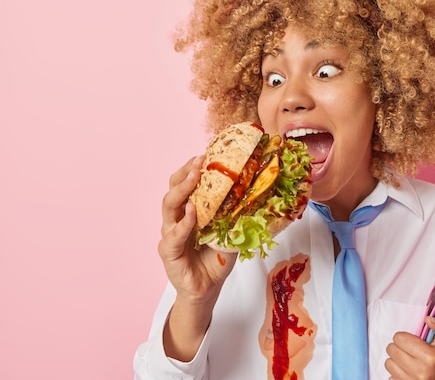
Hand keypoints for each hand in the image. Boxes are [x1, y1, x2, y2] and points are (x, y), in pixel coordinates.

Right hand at [158, 155, 237, 302]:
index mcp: (188, 211)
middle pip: (173, 189)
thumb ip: (236, 213)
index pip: (185, 184)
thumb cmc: (216, 258)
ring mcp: (169, 234)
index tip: (205, 154)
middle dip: (186, 173)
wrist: (208, 288)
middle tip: (200, 161)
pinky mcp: (169, 252)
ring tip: (195, 177)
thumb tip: (258, 192)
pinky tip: (191, 213)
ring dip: (183, 190)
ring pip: (169, 207)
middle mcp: (175, 219)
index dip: (192, 168)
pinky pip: (173, 236)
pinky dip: (183, 224)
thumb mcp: (231, 231)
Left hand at [385, 317, 434, 379]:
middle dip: (399, 347)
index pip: (399, 338)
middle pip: (391, 349)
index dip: (404, 337)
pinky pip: (390, 375)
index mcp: (430, 357)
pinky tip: (408, 370)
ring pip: (388, 363)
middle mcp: (420, 371)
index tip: (412, 340)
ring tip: (408, 359)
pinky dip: (397, 372)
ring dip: (396, 360)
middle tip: (409, 349)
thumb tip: (429, 319)